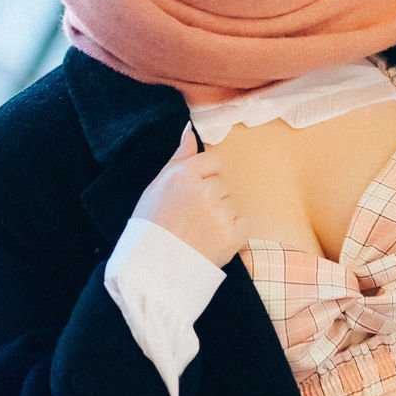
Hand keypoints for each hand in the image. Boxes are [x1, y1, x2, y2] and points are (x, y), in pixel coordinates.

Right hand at [132, 123, 247, 265]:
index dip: (204, 178)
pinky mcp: (233, 235)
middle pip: (222, 184)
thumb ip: (179, 156)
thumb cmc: (152, 224)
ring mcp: (220, 213)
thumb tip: (189, 128)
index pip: (214, 162)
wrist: (153, 266)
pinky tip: (211, 240)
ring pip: (231, 204)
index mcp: (185, 174)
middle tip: (191, 218)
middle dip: (212, 199)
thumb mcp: (158, 185)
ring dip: (221, 216)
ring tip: (199, 231)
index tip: (191, 196)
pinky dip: (232, 232)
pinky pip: (243, 224)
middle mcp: (205, 190)